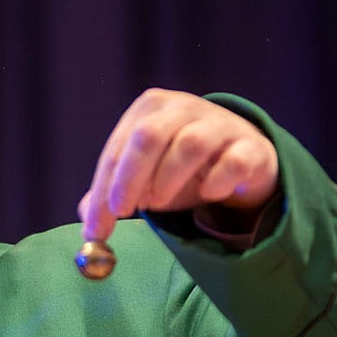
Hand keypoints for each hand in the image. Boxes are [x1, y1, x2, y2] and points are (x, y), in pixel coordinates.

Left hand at [78, 89, 278, 243]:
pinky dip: (217, 182)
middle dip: (129, 178)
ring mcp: (220, 124)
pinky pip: (233, 161)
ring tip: (159, 202)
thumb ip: (113, 193)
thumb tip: (86, 219)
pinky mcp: (250, 146)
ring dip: (169, 179)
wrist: (242, 157)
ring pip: (190, 144)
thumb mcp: (144, 175)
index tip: (96, 227)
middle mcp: (184, 108)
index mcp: (150, 109)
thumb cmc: (182, 167)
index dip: (104, 189)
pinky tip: (207, 194)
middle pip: (149, 136)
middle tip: (123, 212)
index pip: (119, 149)